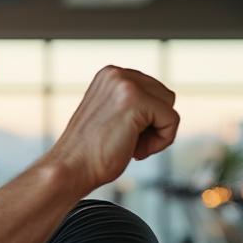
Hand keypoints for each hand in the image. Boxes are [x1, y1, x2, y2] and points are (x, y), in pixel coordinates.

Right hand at [43, 66, 178, 193]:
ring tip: (130, 146)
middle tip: (127, 143)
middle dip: (152, 124)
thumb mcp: (110, 115)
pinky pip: (172, 120)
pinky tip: (136, 151)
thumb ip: (131, 103)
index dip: (146, 119)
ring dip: (156, 133)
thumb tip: (163, 106)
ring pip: (169, 106)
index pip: (152, 90)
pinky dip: (161, 142)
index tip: (122, 135)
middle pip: (165, 96)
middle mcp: (116, 73)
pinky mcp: (136, 100)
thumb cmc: (89, 152)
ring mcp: (125, 84)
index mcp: (110, 74)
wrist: (70, 169)